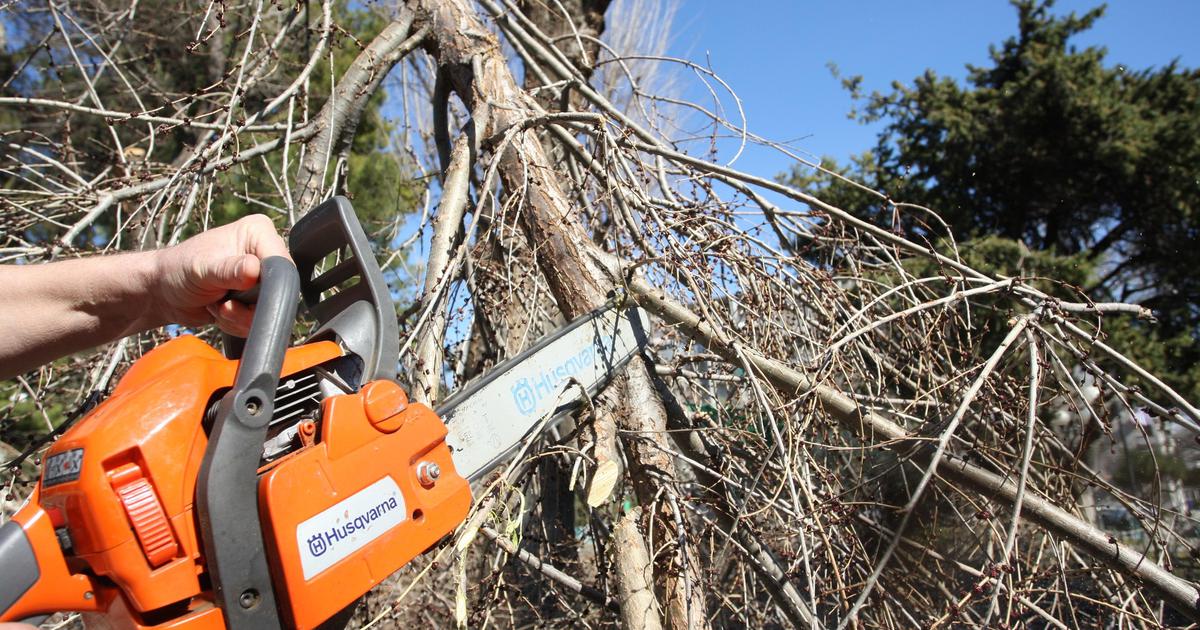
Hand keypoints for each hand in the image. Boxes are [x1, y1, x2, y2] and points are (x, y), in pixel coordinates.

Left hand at [150, 214, 290, 336]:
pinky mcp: (256, 298)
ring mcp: (261, 277)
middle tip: (224, 303)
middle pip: (279, 290)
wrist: (163, 293)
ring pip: (270, 310)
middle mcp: (263, 252)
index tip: (241, 293)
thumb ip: (229, 270)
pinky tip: (221, 311)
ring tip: (218, 305)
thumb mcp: (202, 269)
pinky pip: (260, 320)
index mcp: (258, 232)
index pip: (281, 262)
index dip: (267, 284)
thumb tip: (254, 271)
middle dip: (249, 306)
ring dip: (240, 317)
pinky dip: (238, 323)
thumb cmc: (177, 270)